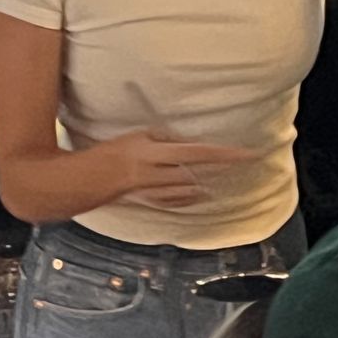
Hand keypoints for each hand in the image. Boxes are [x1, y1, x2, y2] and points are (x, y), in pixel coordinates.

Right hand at [104, 131, 259, 209]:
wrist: (92, 178)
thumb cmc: (116, 151)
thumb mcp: (141, 135)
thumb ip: (167, 138)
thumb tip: (190, 143)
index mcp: (156, 154)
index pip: (198, 153)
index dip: (223, 154)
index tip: (245, 154)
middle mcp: (158, 174)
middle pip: (197, 175)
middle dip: (218, 171)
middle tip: (240, 164)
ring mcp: (155, 192)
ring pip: (189, 192)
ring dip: (206, 185)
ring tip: (222, 179)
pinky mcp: (151, 202)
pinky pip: (177, 202)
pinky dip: (191, 198)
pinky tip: (200, 194)